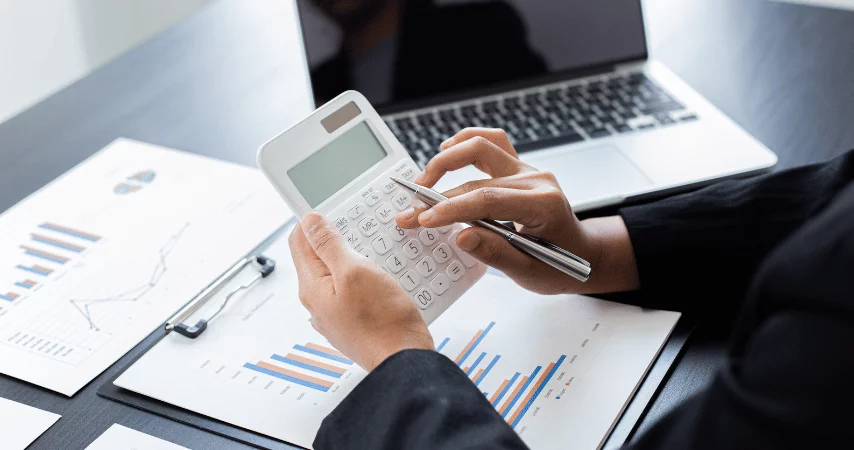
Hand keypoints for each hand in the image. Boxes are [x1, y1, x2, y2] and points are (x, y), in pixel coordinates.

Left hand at [289, 213, 434, 370]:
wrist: (405, 361)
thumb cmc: (383, 321)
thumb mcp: (355, 270)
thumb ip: (329, 244)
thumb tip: (310, 222)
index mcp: (312, 287)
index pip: (299, 241)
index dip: (313, 221)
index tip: (334, 209)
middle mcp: (318, 303)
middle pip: (319, 257)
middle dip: (338, 239)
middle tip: (361, 229)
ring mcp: (335, 315)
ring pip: (338, 274)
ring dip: (355, 258)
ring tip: (376, 253)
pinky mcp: (354, 323)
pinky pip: (354, 291)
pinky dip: (366, 279)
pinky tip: (384, 278)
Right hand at [396, 128, 638, 294]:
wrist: (582, 253)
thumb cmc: (558, 265)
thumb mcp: (529, 272)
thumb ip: (495, 254)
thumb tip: (461, 236)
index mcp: (543, 205)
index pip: (487, 200)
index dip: (451, 209)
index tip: (423, 220)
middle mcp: (536, 180)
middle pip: (477, 176)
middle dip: (438, 195)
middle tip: (411, 213)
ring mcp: (527, 169)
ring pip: (483, 145)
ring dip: (448, 159)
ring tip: (423, 180)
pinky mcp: (519, 167)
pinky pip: (492, 142)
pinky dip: (466, 142)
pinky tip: (445, 150)